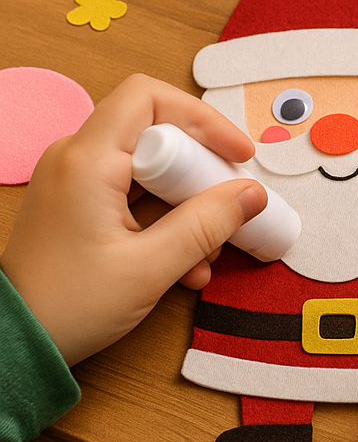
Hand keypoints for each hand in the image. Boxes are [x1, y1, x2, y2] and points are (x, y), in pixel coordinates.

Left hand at [0, 74, 266, 364]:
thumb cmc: (68, 306)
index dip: (203, 119)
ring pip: (153, 168)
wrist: (17, 342)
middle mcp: (77, 159)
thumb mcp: (151, 268)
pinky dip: (168, 218)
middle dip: (202, 171)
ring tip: (206, 251)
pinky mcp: (81, 203)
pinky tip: (186, 261)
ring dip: (189, 203)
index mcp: (87, 162)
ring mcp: (77, 181)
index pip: (150, 99)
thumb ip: (207, 224)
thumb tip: (251, 193)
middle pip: (159, 134)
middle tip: (229, 208)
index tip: (237, 154)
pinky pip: (137, 193)